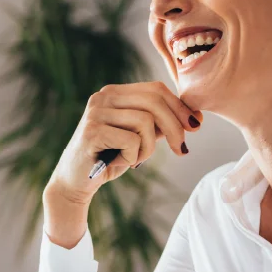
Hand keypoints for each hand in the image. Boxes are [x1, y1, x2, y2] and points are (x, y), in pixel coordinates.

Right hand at [43, 81, 202, 205]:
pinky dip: (133, 156)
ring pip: (145, 121)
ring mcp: (96, 112)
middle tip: (181, 149)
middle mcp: (104, 96)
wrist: (76, 181)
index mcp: (116, 93)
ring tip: (135, 159)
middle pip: (155, 101)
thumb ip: (159, 125)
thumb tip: (194, 118)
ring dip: (148, 148)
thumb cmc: (109, 158)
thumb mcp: (140, 138)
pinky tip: (121, 162)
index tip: (195, 126)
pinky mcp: (92, 131)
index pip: (156, 89)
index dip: (180, 107)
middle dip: (175, 127)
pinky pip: (131, 140)